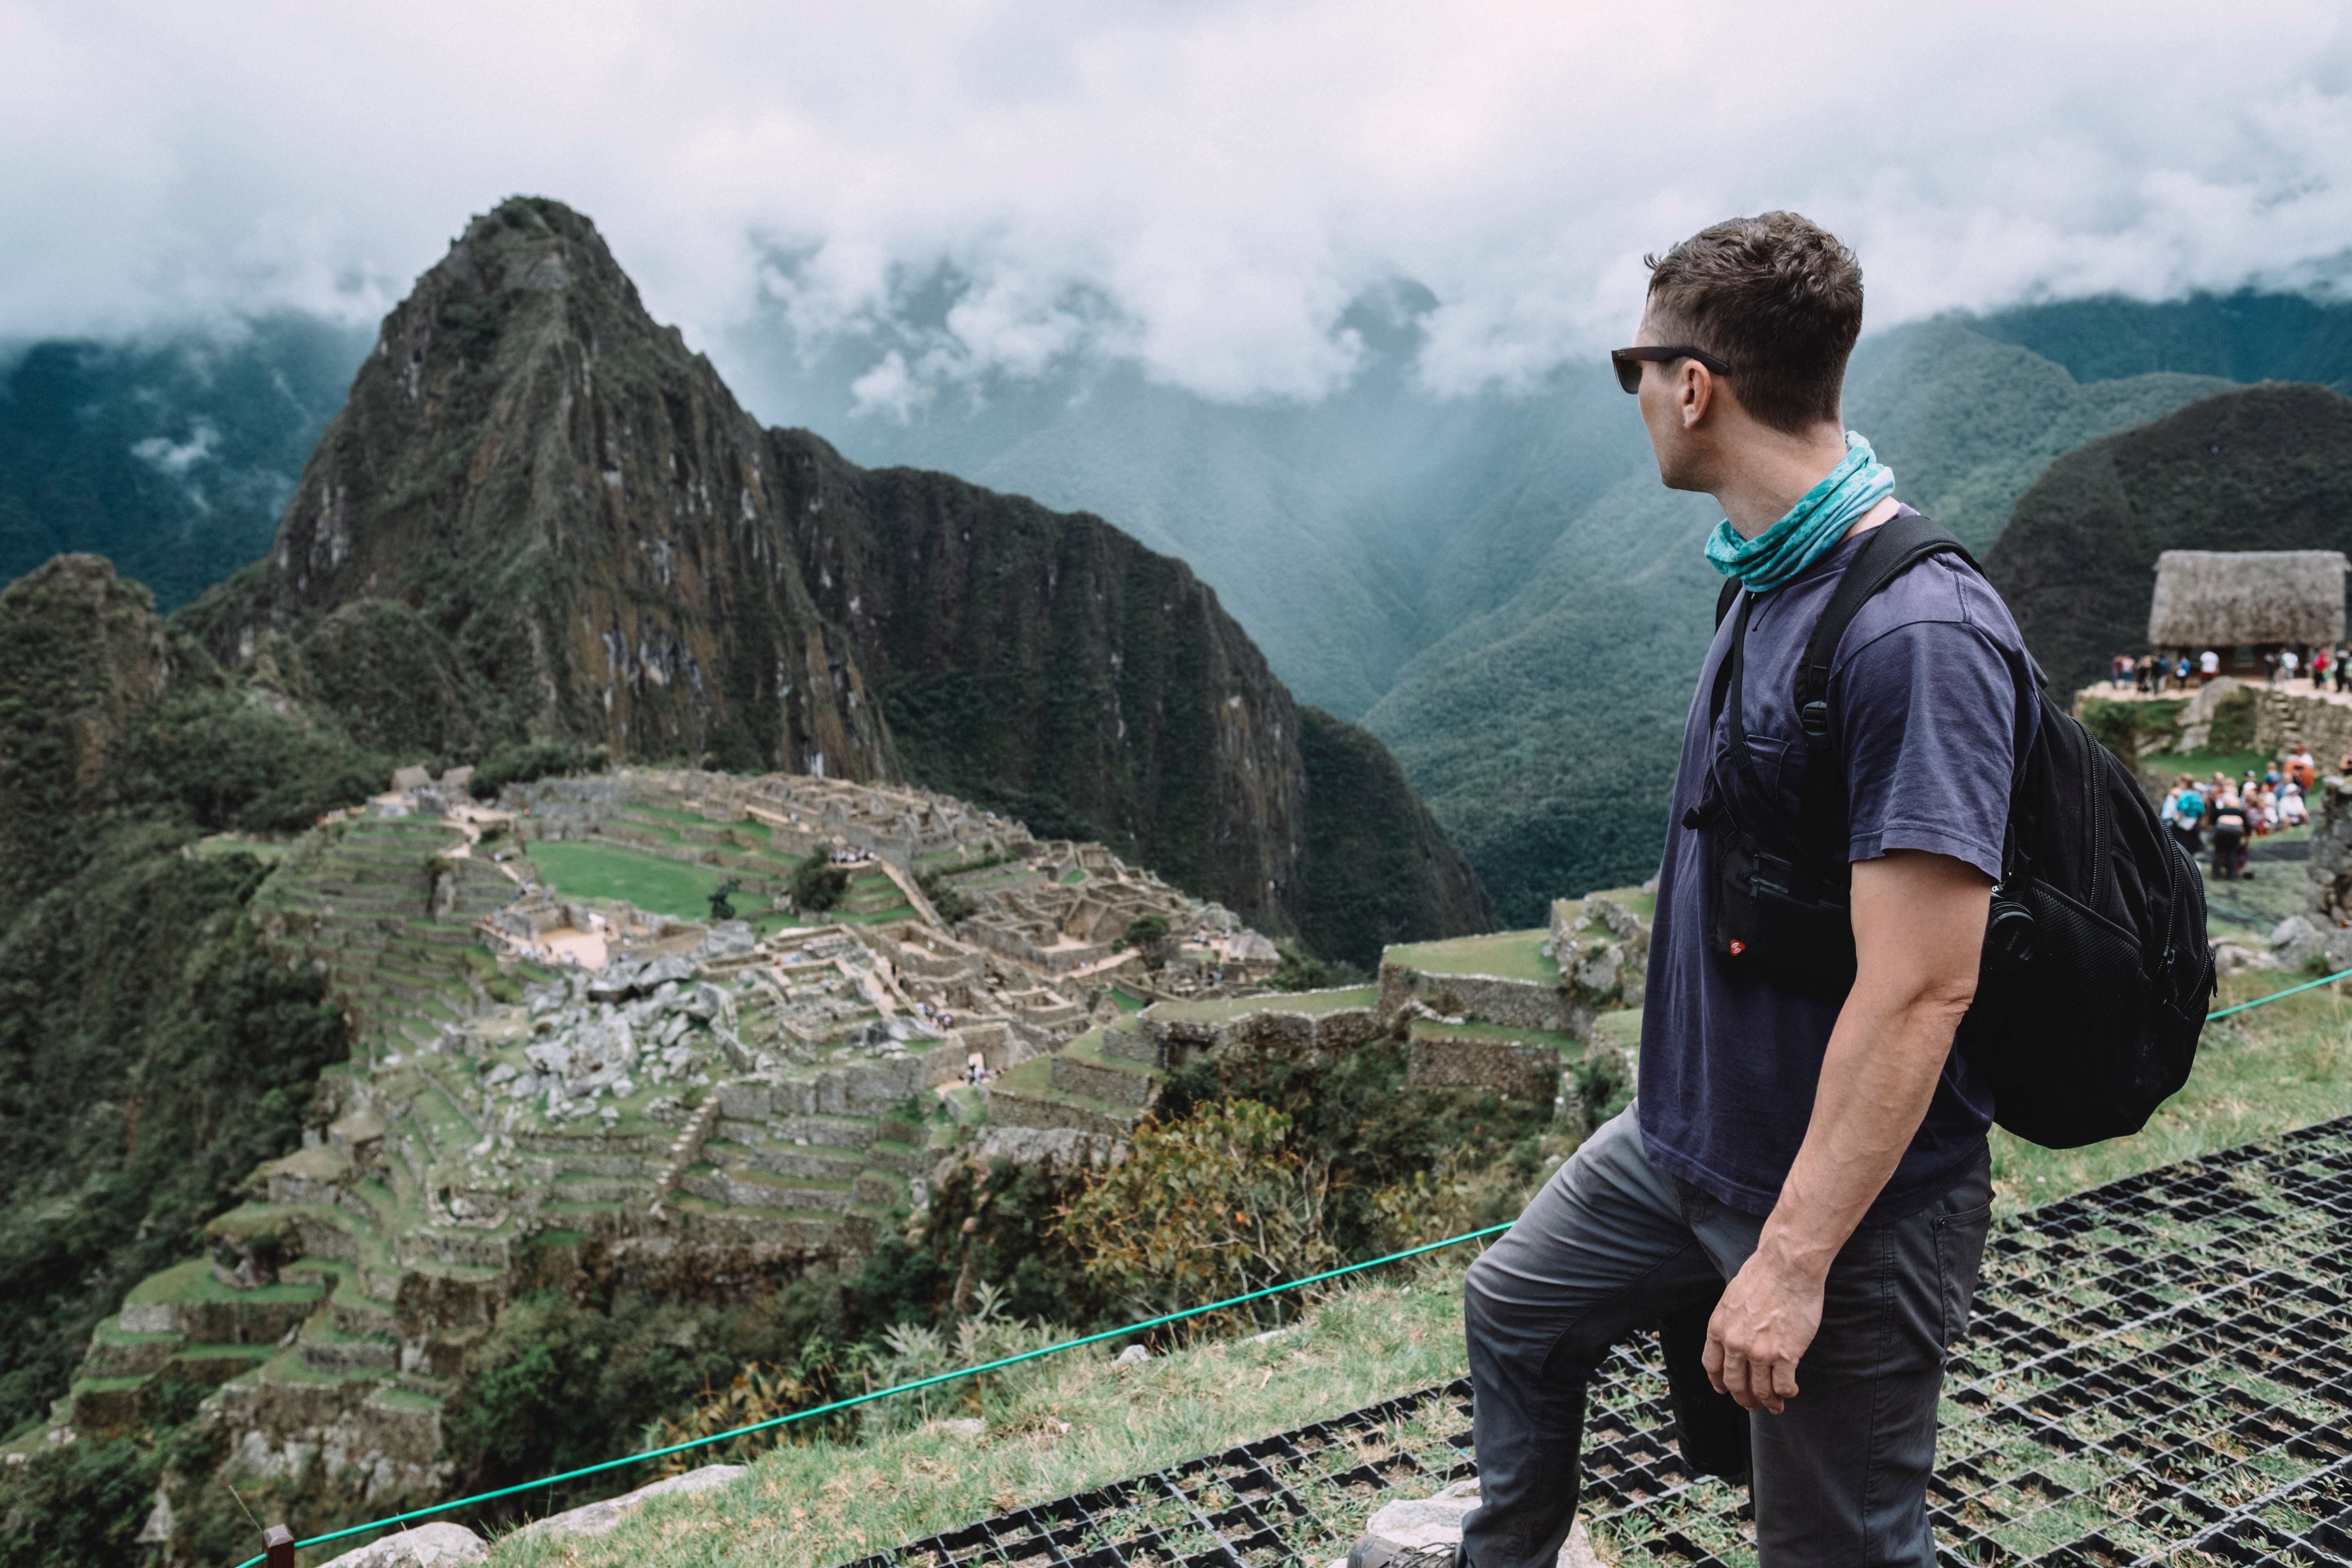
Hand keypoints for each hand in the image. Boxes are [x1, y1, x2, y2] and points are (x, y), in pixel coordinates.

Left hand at [1702, 1250, 1823, 1413]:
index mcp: (1718, 1328)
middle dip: (1743, 1398)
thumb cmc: (1763, 1275)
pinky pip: (1783, 1385)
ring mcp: (1760, 1352)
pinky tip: (1790, 1391)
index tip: (1724, 1390)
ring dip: (1768, 1402)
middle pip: (1735, 1383)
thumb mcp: (1731, 1297)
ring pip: (1760, 1389)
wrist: (1787, 1267)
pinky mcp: (1786, 1355)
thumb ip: (1730, 1321)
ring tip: (1775, 1406)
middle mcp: (1735, 1344)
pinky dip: (1786, 1393)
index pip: (1712, 1365)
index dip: (1718, 1382)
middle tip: (1751, 1405)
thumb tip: (1734, 1333)